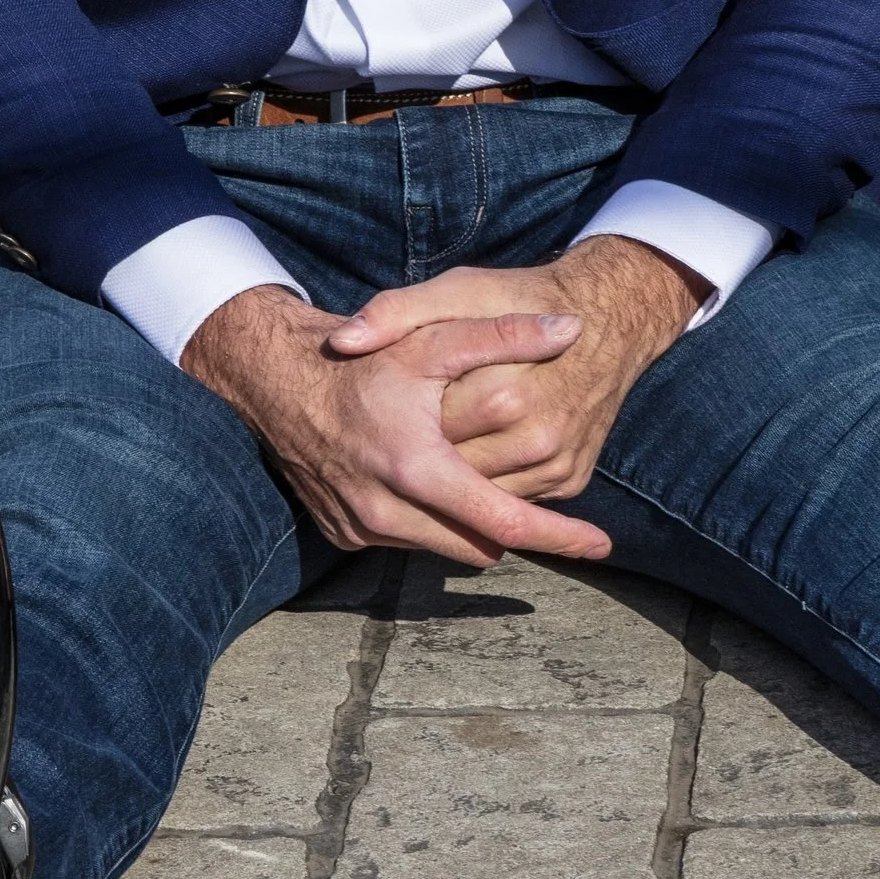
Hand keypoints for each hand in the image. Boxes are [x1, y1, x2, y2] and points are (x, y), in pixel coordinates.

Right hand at [181, 283, 611, 566]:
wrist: (277, 382)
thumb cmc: (363, 357)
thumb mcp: (433, 336)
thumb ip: (503, 334)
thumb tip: (572, 330)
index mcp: (415, 469)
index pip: (503, 522)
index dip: (558, 536)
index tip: (603, 546)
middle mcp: (385, 512)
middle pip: (478, 547)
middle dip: (517, 532)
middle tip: (560, 520)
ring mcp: (361, 530)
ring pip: (444, 548)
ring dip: (473, 528)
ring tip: (498, 493)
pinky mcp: (344, 536)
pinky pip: (409, 543)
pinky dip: (433, 525)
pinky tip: (445, 491)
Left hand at [331, 235, 705, 502]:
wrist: (610, 318)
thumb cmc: (523, 298)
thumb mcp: (459, 289)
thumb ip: (398, 312)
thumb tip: (341, 343)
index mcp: (500, 395)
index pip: (424, 434)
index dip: (400, 424)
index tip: (388, 410)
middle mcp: (534, 437)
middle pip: (451, 473)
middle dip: (423, 459)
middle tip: (404, 436)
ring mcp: (556, 463)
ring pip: (481, 498)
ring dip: (453, 484)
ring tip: (432, 454)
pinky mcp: (570, 478)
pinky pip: (514, 498)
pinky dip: (489, 489)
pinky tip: (474, 460)